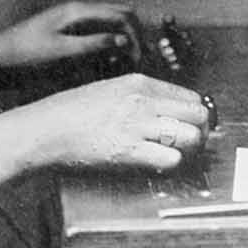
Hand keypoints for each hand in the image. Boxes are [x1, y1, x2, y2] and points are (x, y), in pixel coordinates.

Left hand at [0, 1, 138, 75]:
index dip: (136, 36)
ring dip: (122, 42)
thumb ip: (93, 45)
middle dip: (134, 35)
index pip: (121, 15)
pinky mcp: (67, 35)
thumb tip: (123, 40)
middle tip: (140, 60)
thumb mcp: (61, 52)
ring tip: (126, 64)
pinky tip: (107, 64)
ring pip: (109, 25)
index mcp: (77, 11)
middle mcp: (77, 12)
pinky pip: (96, 35)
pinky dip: (108, 47)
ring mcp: (72, 22)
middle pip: (118, 15)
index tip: (140, 60)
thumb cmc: (26, 56)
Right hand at [11, 73, 209, 172]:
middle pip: (198, 114)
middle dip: (201, 131)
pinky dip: (171, 164)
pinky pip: (171, 159)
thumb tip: (169, 110)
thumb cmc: (72, 110)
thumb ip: (140, 96)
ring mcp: (137, 125)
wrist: (46, 128)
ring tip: (178, 154)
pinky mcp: (129, 151)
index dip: (196, 113)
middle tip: (192, 142)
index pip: (190, 95)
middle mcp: (143, 101)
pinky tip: (159, 163)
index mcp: (139, 82)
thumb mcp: (110, 89)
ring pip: (191, 136)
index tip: (194, 124)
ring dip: (189, 149)